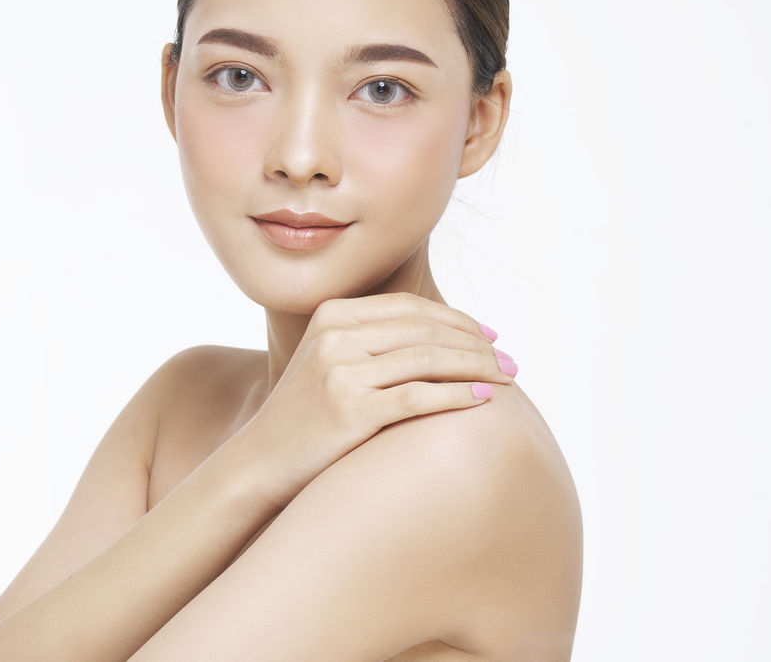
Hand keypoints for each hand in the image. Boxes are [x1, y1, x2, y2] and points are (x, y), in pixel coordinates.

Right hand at [237, 292, 515, 509]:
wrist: (260, 462)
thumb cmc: (306, 417)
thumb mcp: (330, 362)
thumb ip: (373, 341)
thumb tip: (446, 336)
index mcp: (332, 315)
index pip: (410, 308)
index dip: (457, 319)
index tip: (490, 335)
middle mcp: (336, 336)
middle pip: (425, 330)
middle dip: (476, 344)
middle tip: (510, 362)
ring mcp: (341, 372)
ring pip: (428, 358)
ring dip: (477, 367)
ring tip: (505, 379)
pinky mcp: (351, 409)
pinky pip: (420, 396)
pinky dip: (458, 395)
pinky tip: (482, 400)